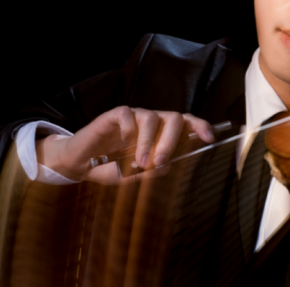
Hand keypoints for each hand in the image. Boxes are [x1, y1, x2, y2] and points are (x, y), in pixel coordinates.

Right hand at [35, 106, 213, 183]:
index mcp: (162, 134)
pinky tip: (121, 141)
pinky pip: (128, 114)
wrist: (80, 164)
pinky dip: (128, 130)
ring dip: (147, 142)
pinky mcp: (116, 114)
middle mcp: (153, 122)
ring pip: (151, 117)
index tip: (209, 139)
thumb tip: (167, 167)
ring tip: (139, 162)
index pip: (187, 124)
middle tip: (160, 161)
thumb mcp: (132, 175)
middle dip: (171, 140)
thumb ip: (150, 172)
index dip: (200, 127)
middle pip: (174, 118)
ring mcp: (135, 116)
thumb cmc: (111, 168)